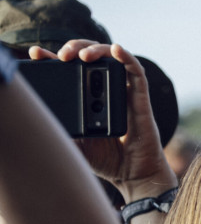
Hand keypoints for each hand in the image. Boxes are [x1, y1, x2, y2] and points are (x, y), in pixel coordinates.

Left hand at [29, 40, 175, 202]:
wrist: (131, 175)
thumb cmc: (106, 159)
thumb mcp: (74, 141)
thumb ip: (62, 125)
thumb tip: (43, 109)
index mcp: (88, 97)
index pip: (70, 69)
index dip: (54, 58)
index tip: (36, 54)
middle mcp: (106, 90)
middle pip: (91, 57)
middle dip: (75, 48)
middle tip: (63, 55)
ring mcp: (124, 93)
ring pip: (113, 58)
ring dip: (98, 49)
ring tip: (82, 55)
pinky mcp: (140, 99)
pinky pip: (137, 73)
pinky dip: (128, 58)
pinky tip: (117, 50)